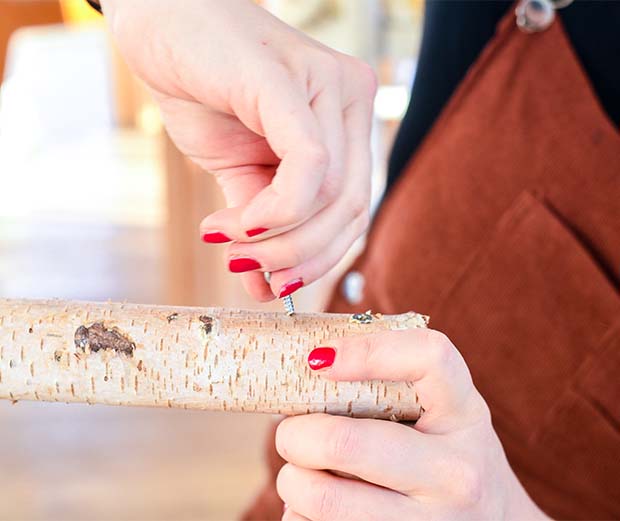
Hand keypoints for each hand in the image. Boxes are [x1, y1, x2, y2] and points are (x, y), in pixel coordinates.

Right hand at [101, 0, 376, 300]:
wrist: (157, 24)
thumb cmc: (202, 92)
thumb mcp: (240, 172)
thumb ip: (262, 225)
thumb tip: (267, 291)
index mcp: (349, 124)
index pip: (355, 210)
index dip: (320, 259)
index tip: (275, 284)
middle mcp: (352, 100)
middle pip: (350, 210)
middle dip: (301, 258)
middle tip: (249, 271)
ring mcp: (329, 85)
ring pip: (330, 196)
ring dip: (277, 240)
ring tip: (229, 244)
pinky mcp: (290, 79)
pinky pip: (308, 166)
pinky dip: (273, 212)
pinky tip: (232, 224)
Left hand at [276, 329, 548, 519]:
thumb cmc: (444, 451)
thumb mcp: (441, 408)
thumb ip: (391, 381)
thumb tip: (310, 361)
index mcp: (463, 414)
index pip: (429, 358)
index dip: (368, 351)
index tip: (319, 358)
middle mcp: (455, 474)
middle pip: (344, 443)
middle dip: (295, 434)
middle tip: (291, 432)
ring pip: (321, 498)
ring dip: (294, 481)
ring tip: (306, 472)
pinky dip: (301, 514)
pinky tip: (320, 505)